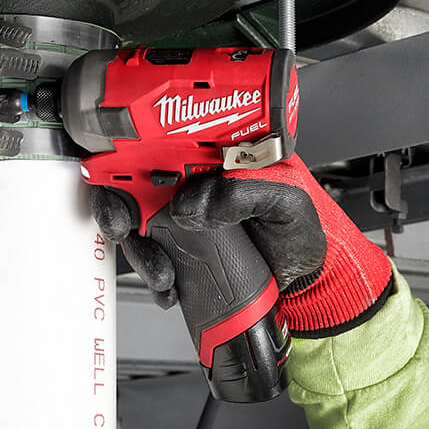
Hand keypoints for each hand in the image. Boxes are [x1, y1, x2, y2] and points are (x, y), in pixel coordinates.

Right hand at [90, 155, 392, 336]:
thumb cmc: (305, 232)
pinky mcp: (186, 253)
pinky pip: (155, 259)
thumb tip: (199, 202)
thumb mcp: (288, 200)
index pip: (168, 143)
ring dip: (138, 247)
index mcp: (219, 160)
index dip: (136, 150)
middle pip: (137, 183)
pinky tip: (170, 286)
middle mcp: (197, 186)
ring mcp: (187, 221)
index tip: (126, 170)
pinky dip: (154, 274)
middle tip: (124, 223)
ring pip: (139, 225)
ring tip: (161, 269)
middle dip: (119, 203)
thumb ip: (246, 192)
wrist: (309, 281)